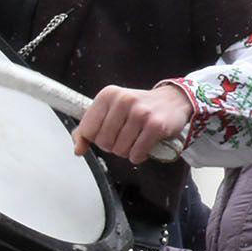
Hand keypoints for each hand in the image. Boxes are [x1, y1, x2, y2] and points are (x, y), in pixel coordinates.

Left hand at [74, 81, 192, 162]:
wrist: (174, 100)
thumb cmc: (139, 107)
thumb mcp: (111, 110)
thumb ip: (90, 128)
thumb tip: (78, 149)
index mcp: (108, 95)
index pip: (87, 129)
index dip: (95, 138)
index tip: (106, 134)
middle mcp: (123, 100)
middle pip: (103, 142)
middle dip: (112, 146)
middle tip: (124, 137)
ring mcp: (140, 113)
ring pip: (119, 150)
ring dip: (127, 151)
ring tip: (135, 140)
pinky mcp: (156, 126)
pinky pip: (136, 153)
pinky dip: (138, 155)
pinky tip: (144, 146)